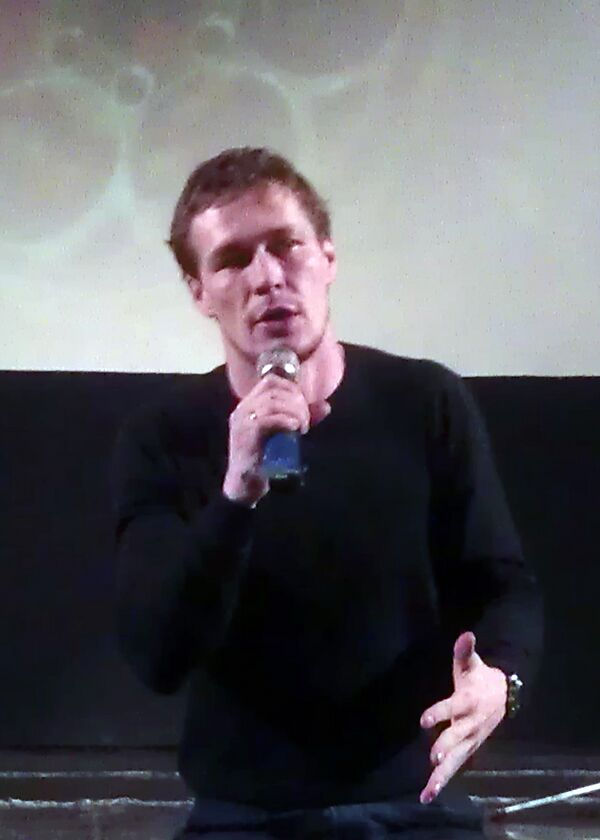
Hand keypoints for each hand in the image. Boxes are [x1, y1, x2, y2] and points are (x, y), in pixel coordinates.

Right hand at [223, 373, 329, 505]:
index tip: (304, 405)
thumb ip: (302, 418)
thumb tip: (326, 406)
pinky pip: (266, 419)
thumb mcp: (285, 434)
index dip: (292, 388)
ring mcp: (242, 422)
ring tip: (302, 426)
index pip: (270, 381)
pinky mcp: (245, 436)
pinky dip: (284, 420)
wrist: (245, 486)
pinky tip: (294, 428)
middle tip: (306, 420)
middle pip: (274, 390)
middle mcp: (243, 409)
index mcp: (249, 405)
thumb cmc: (264, 459)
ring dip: (293, 412)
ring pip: (271, 403)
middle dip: (297, 402)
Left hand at [419, 631, 506, 803]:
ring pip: (457, 759)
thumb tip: (465, 634)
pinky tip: (427, 794)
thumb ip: (464, 651)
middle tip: (434, 757)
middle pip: (458, 737)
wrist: (504, 696)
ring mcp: (471, 739)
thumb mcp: (472, 663)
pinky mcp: (468, 749)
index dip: (439, 712)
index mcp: (468, 701)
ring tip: (428, 791)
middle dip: (447, 747)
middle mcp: (470, 723)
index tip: (423, 720)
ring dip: (443, 775)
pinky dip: (442, 781)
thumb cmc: (480, 678)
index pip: (452, 707)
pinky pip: (455, 767)